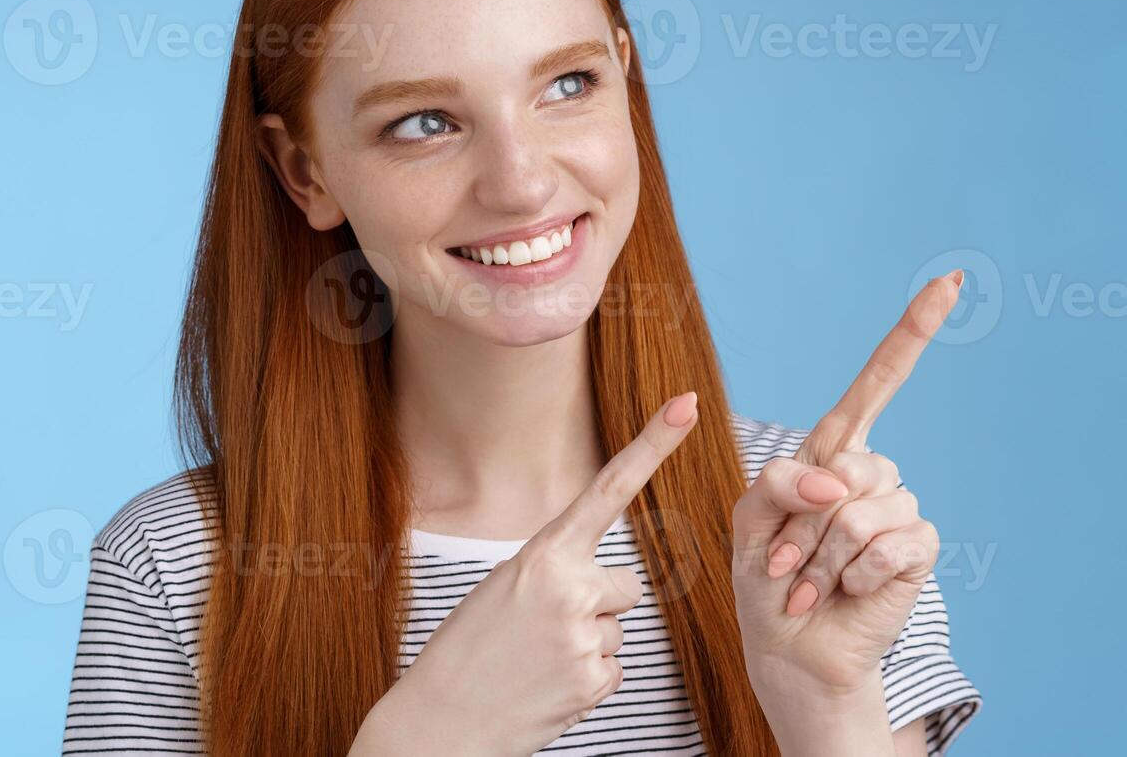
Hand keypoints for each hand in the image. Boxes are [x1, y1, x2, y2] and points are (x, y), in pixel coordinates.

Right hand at [357, 393, 699, 756]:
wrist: (439, 722)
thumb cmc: (468, 651)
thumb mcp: (503, 587)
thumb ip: (555, 570)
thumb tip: (608, 584)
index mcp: (542, 554)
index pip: (608, 489)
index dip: (652, 445)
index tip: (687, 405)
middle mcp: (570, 588)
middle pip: (628, 583)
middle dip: (599, 603)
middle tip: (544, 628)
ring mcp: (585, 637)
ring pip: (619, 628)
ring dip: (587, 643)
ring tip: (536, 659)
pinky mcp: (594, 681)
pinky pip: (614, 668)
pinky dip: (586, 679)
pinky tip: (547, 684)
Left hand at [732, 273, 956, 707]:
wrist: (788, 649)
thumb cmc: (767, 582)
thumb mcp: (749, 519)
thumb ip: (778, 481)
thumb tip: (838, 481)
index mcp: (831, 452)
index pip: (879, 382)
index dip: (913, 332)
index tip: (949, 282)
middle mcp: (871, 474)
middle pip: (849, 467)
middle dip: (804, 524)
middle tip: (786, 564)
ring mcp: (899, 510)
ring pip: (864, 513)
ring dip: (824, 559)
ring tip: (810, 586)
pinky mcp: (917, 550)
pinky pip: (893, 545)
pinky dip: (856, 576)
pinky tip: (846, 593)